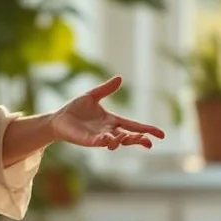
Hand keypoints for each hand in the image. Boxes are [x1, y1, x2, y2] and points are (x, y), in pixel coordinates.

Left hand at [51, 76, 165, 150]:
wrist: (58, 118)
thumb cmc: (75, 108)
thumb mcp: (92, 96)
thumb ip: (106, 89)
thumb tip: (120, 78)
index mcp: (112, 120)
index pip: (133, 125)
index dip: (147, 130)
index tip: (161, 135)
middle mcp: (108, 130)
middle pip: (128, 136)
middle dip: (139, 139)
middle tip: (149, 142)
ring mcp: (99, 137)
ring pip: (116, 141)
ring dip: (123, 141)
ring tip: (128, 138)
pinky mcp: (87, 140)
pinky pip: (98, 142)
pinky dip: (105, 141)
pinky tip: (109, 140)